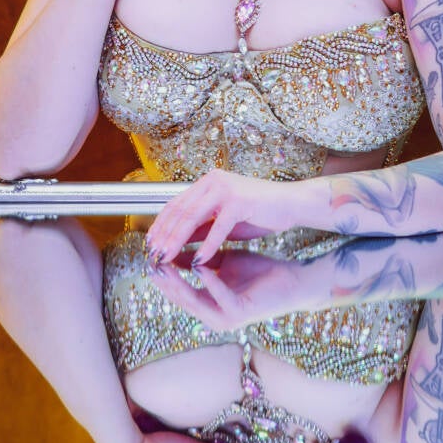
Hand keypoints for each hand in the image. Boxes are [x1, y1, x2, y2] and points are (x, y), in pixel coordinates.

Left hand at [145, 169, 303, 263]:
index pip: (175, 204)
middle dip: (164, 236)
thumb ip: (200, 228)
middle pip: (179, 210)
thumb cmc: (260, 212)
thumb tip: (175, 242)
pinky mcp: (240, 201)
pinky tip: (199, 260)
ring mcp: (226, 189)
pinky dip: (208, 245)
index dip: (160, 226)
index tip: (149, 245)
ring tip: (167, 259)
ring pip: (193, 217)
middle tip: (152, 256)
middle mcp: (213, 181)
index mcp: (207, 182)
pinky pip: (218, 226)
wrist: (292, 203)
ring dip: (177, 241)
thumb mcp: (223, 222)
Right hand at [147, 251, 301, 331]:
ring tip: (166, 263)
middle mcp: (213, 316)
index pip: (176, 291)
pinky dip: (209, 282)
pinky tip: (200, 267)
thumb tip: (171, 249)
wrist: (292, 280)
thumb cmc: (259, 272)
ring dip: (179, 282)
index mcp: (207, 305)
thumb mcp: (222, 262)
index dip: (162, 273)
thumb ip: (198, 260)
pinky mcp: (241, 313)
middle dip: (164, 279)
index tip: (149, 254)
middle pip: (180, 298)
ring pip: (195, 301)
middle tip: (150, 260)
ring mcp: (226, 318)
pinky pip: (220, 297)